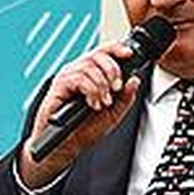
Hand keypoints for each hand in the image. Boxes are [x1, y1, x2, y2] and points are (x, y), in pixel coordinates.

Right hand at [18, 40, 142, 188]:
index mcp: (91, 74)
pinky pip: (79, 78)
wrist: (67, 145)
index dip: (116, 49)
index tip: (129, 54)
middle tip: (116, 88)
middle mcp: (78, 72)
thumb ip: (125, 98)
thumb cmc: (85, 129)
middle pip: (97, 54)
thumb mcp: (113, 114)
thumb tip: (134, 80)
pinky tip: (92, 103)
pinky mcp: (59, 85)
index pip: (104, 52)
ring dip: (101, 86)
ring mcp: (67, 77)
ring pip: (89, 66)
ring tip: (103, 102)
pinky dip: (91, 91)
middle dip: (112, 70)